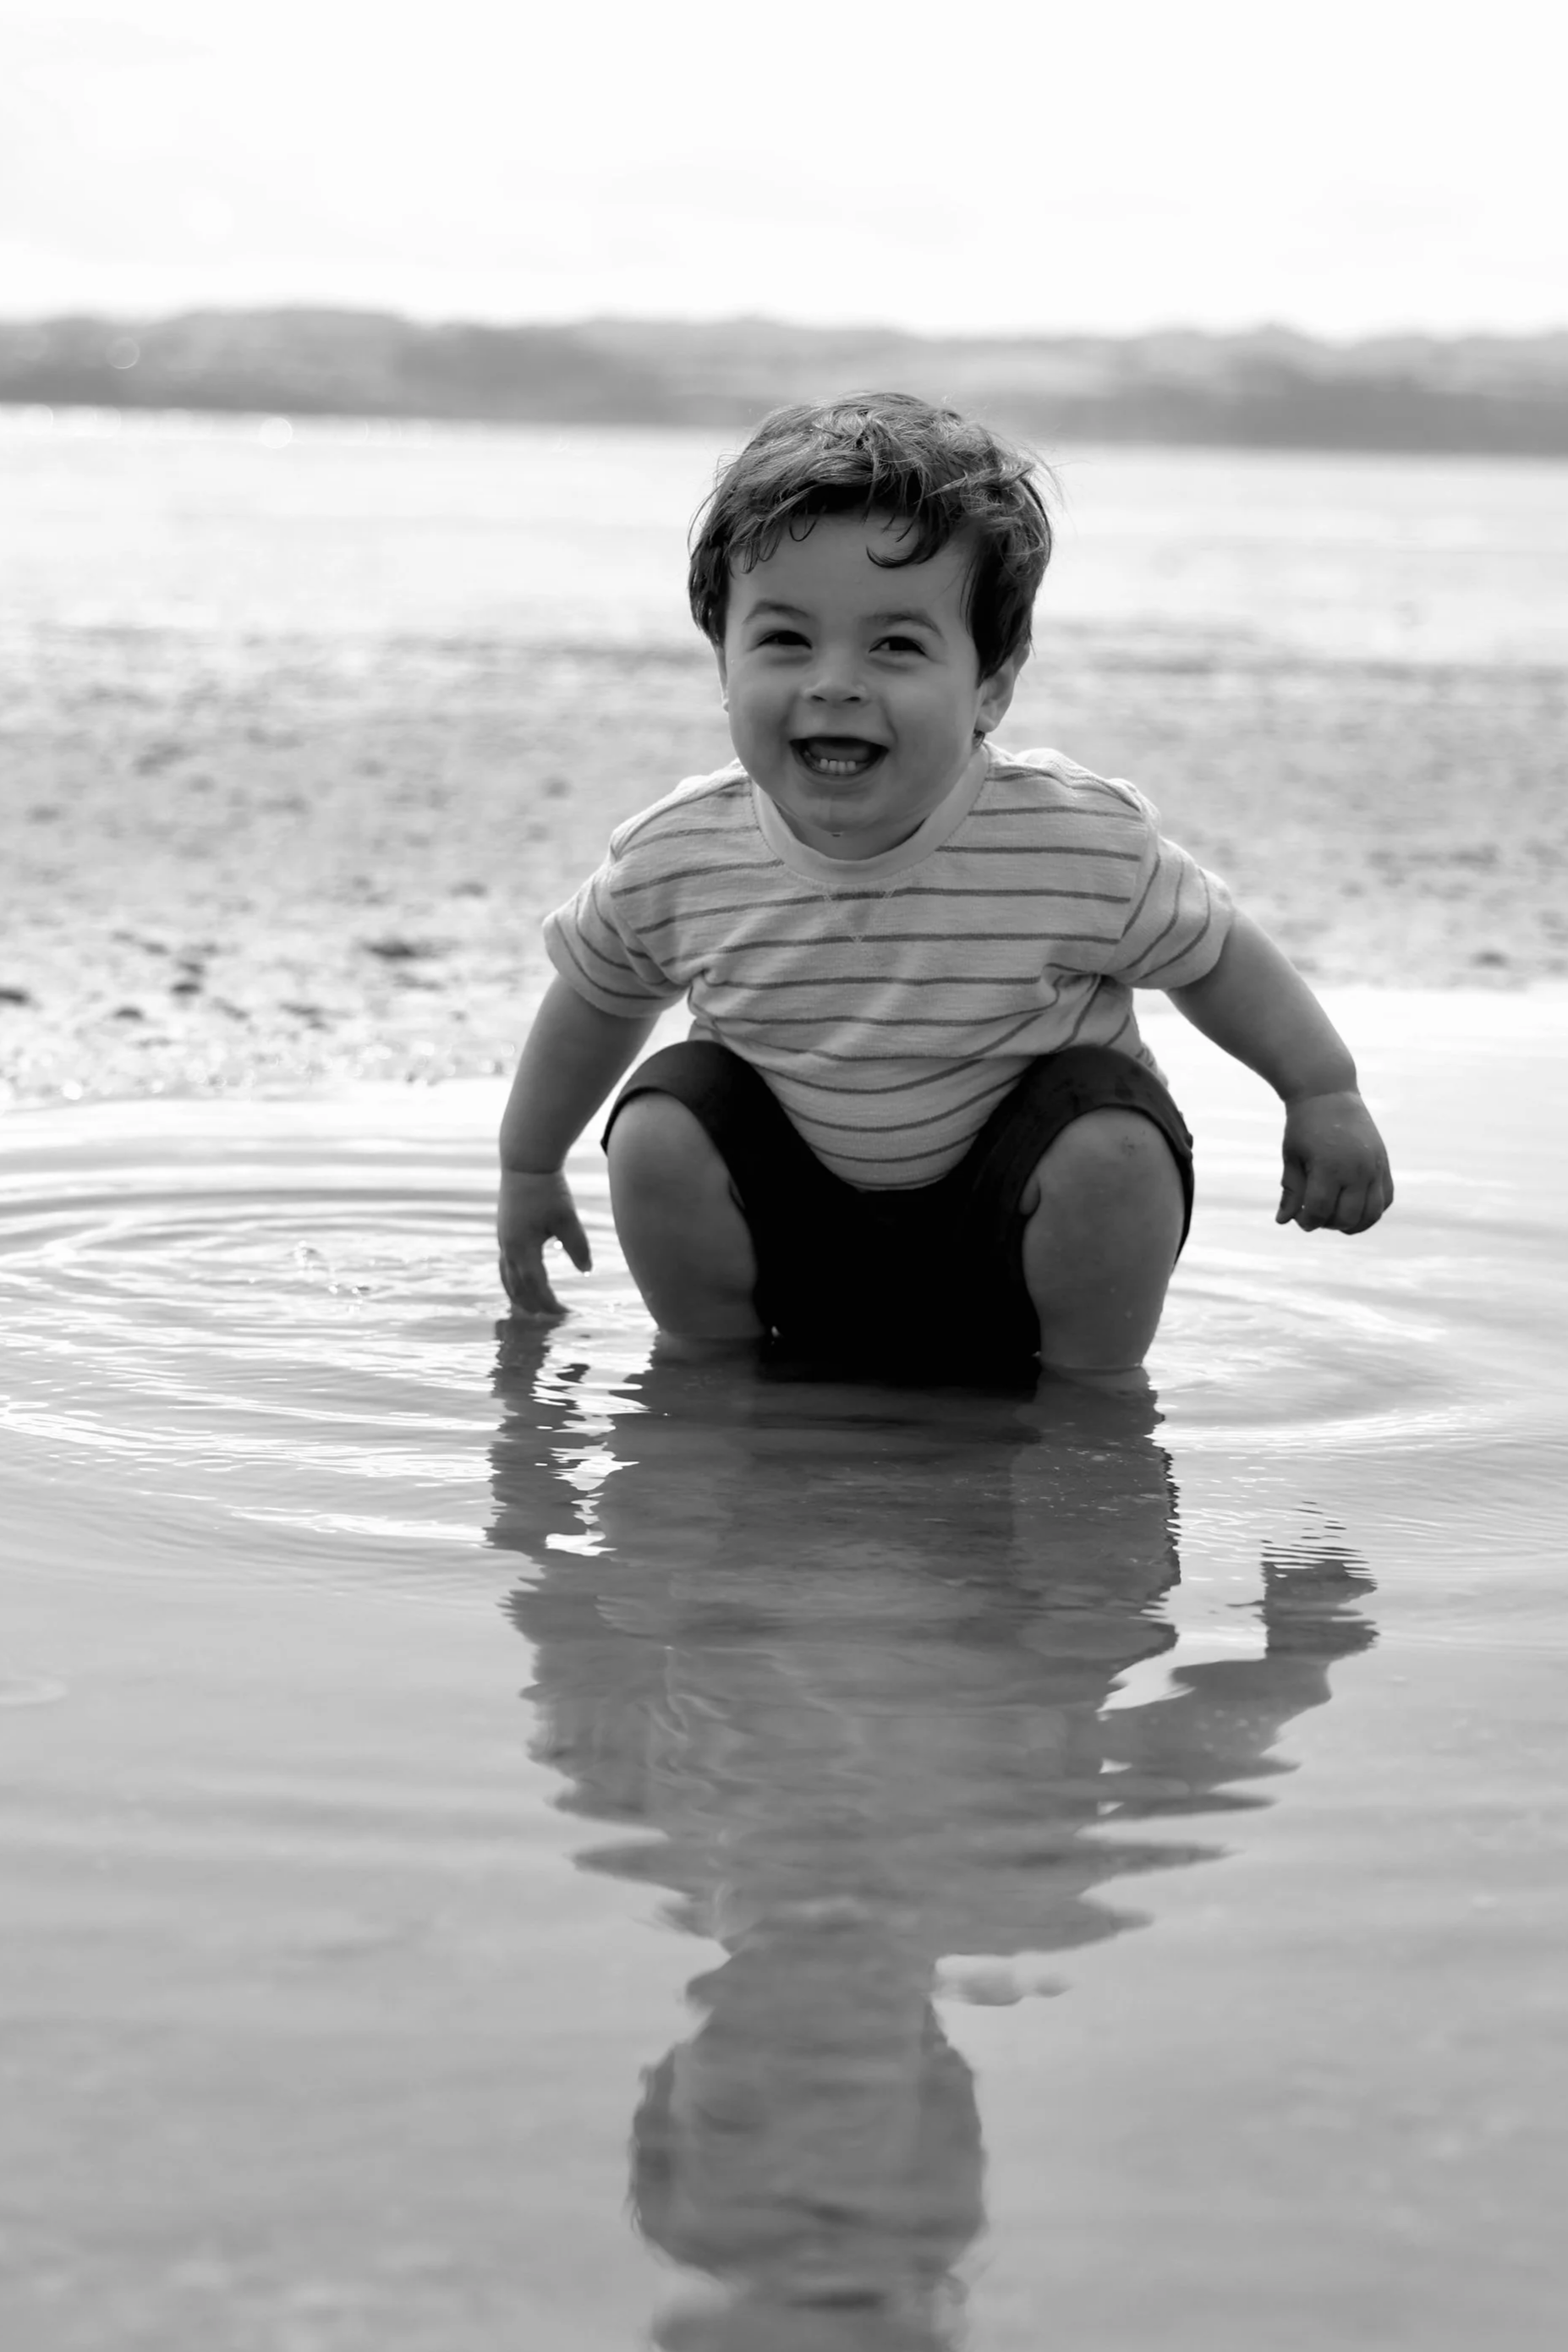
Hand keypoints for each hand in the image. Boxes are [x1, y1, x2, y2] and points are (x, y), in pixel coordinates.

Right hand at [497, 1167, 591, 1314]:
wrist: (525, 1163)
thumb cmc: (548, 1188)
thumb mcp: (567, 1218)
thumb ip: (577, 1246)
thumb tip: (586, 1270)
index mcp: (521, 1248)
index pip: (536, 1286)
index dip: (550, 1303)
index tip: (566, 1313)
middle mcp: (507, 1248)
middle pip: (517, 1288)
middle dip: (535, 1305)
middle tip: (554, 1317)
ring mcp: (503, 1240)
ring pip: (507, 1279)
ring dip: (520, 1296)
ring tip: (535, 1309)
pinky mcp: (504, 1232)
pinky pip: (505, 1266)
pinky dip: (514, 1281)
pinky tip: (525, 1282)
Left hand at [1277, 1090, 1392, 1233]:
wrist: (1330, 1094)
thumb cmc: (1304, 1126)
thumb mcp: (1292, 1157)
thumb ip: (1291, 1190)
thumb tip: (1283, 1221)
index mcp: (1329, 1166)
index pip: (1320, 1211)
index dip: (1307, 1221)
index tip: (1298, 1218)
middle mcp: (1357, 1169)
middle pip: (1347, 1218)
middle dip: (1327, 1224)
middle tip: (1314, 1214)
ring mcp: (1375, 1167)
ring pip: (1372, 1214)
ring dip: (1352, 1224)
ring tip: (1334, 1217)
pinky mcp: (1384, 1164)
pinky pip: (1385, 1200)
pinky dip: (1372, 1212)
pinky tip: (1354, 1208)